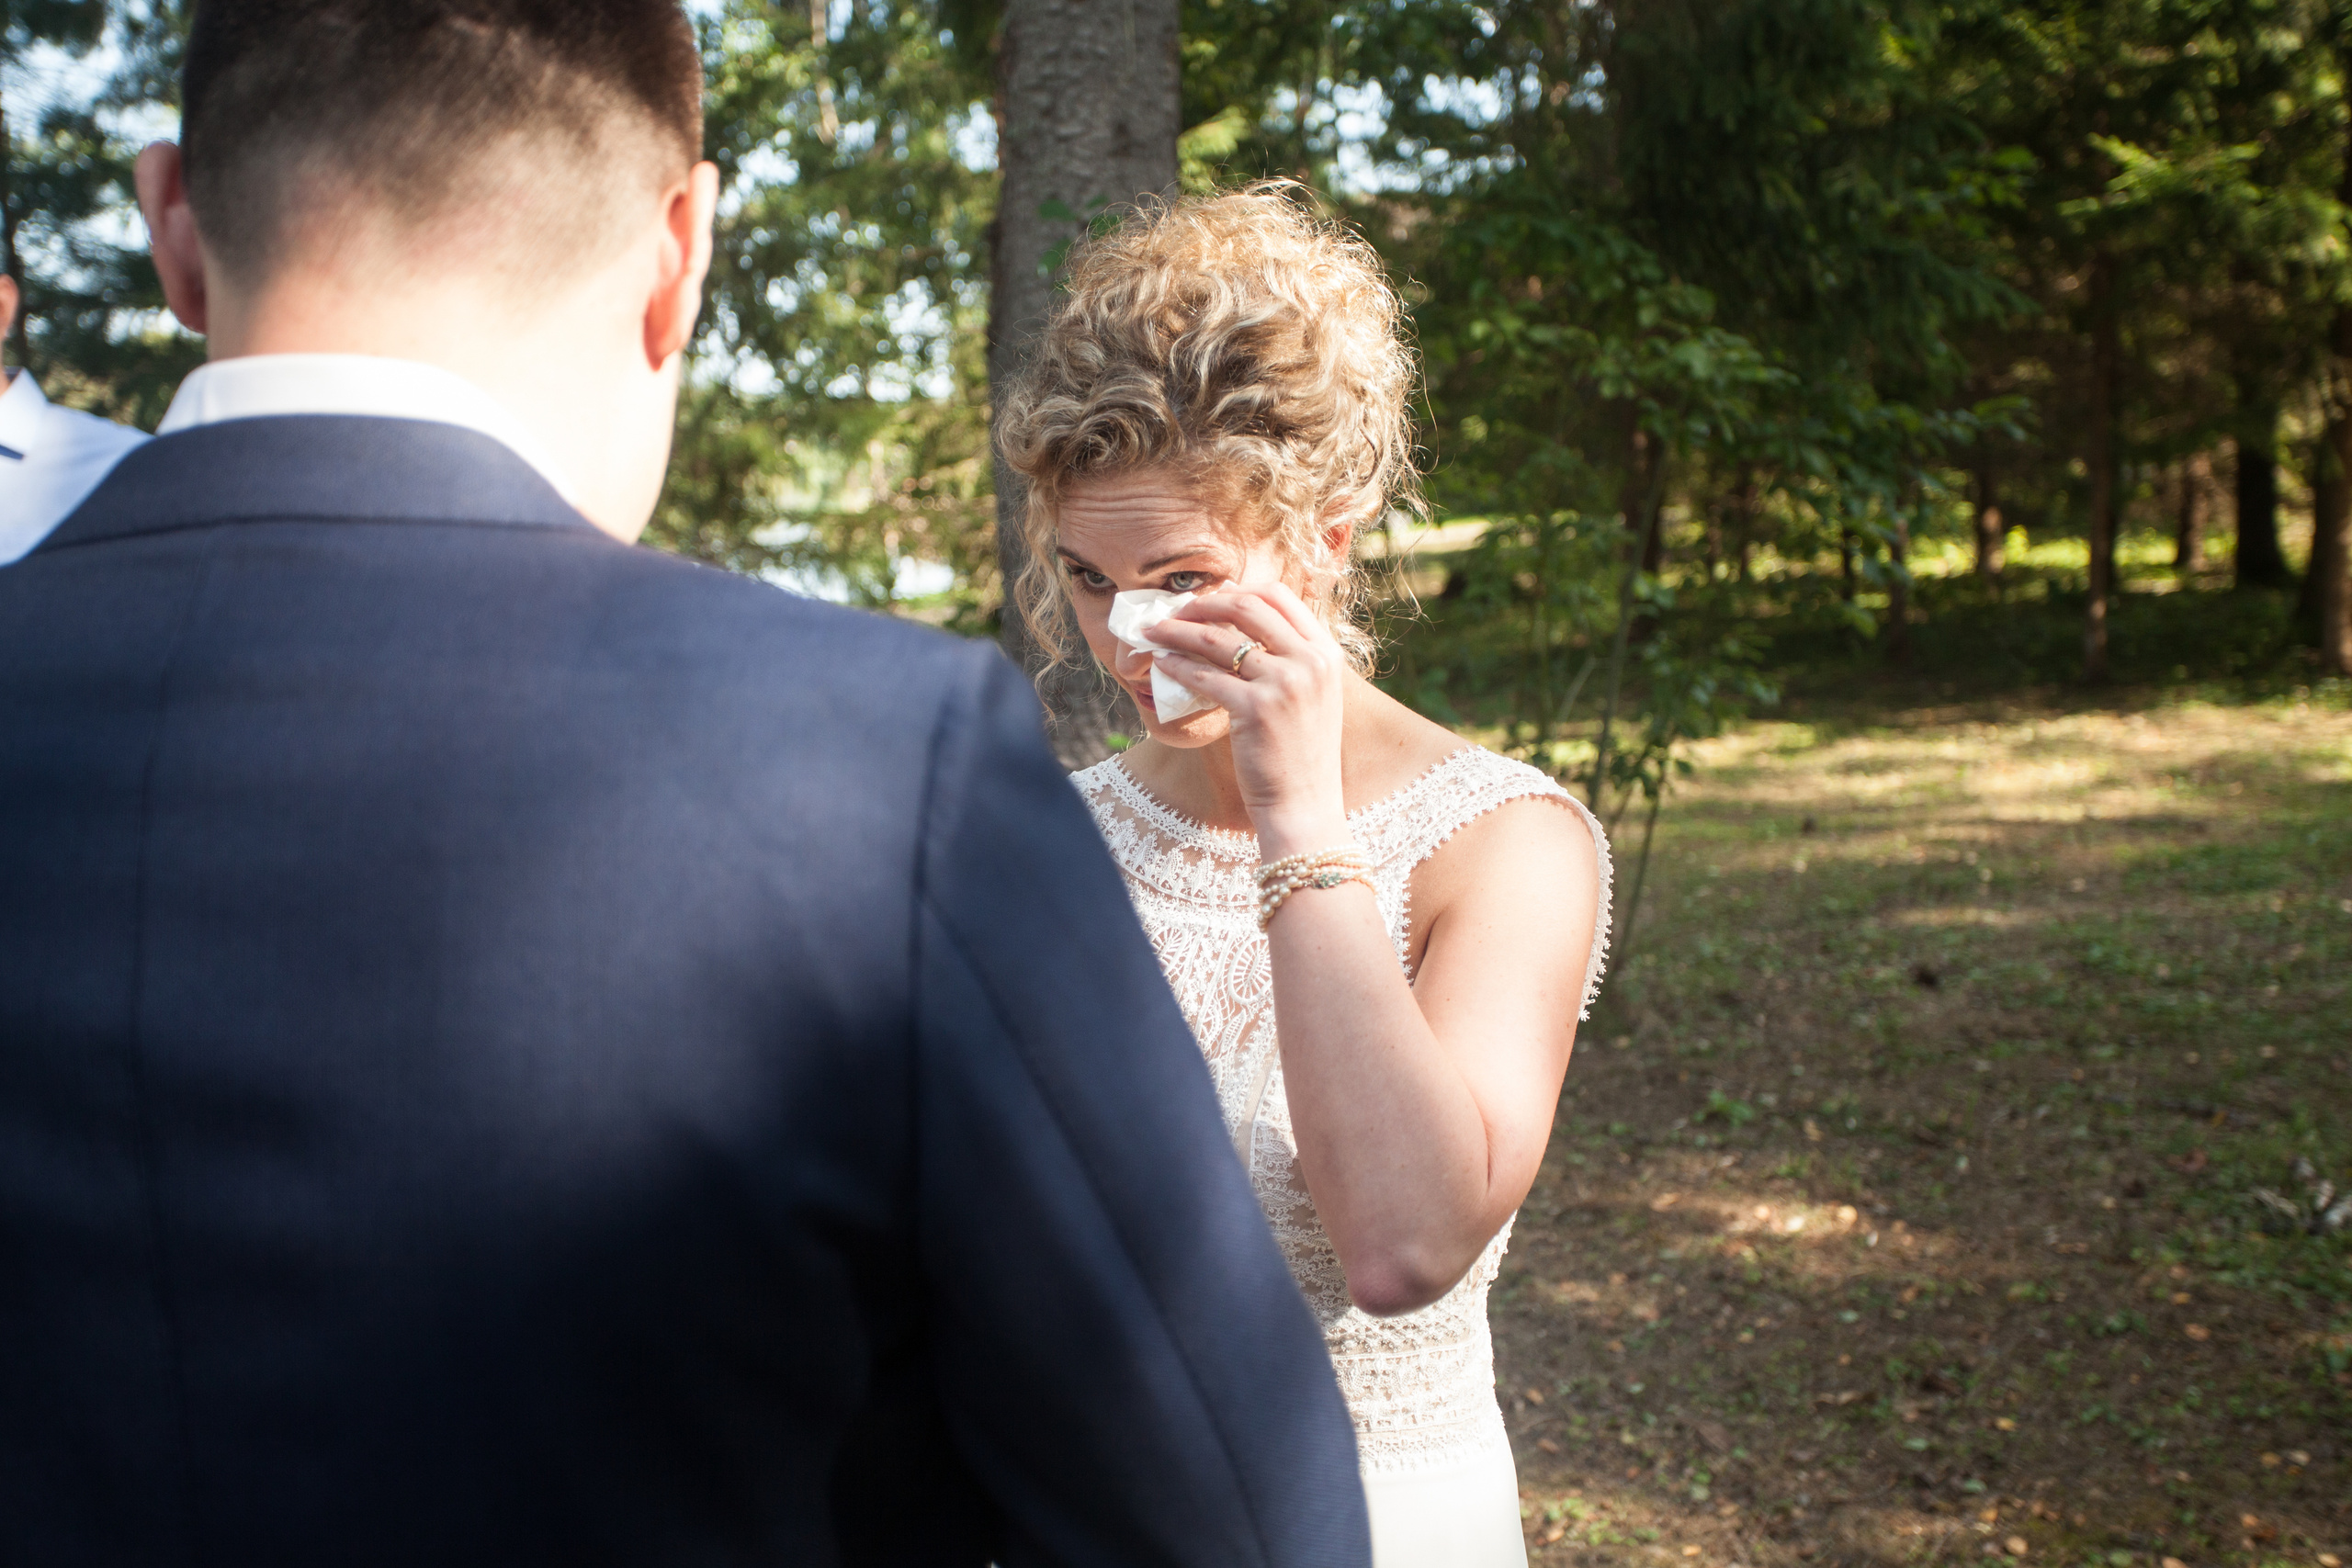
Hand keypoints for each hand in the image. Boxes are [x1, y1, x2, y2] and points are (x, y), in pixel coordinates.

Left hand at [1142, 582, 1350, 853]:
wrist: (1305, 805)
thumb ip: (1291, 658)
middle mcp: (1309, 662)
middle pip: (1247, 606)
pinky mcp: (1256, 709)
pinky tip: (1161, 666)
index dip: (1239, 591)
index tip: (1211, 599)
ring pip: (1218, 639)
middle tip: (1176, 611)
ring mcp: (1284, 684)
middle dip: (1204, 603)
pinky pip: (1205, 676)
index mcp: (1326, 653)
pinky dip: (1177, 666)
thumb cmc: (1301, 754)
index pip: (1280, 597)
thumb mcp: (1312, 696)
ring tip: (1154, 633)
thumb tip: (1246, 624)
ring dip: (1178, 630)